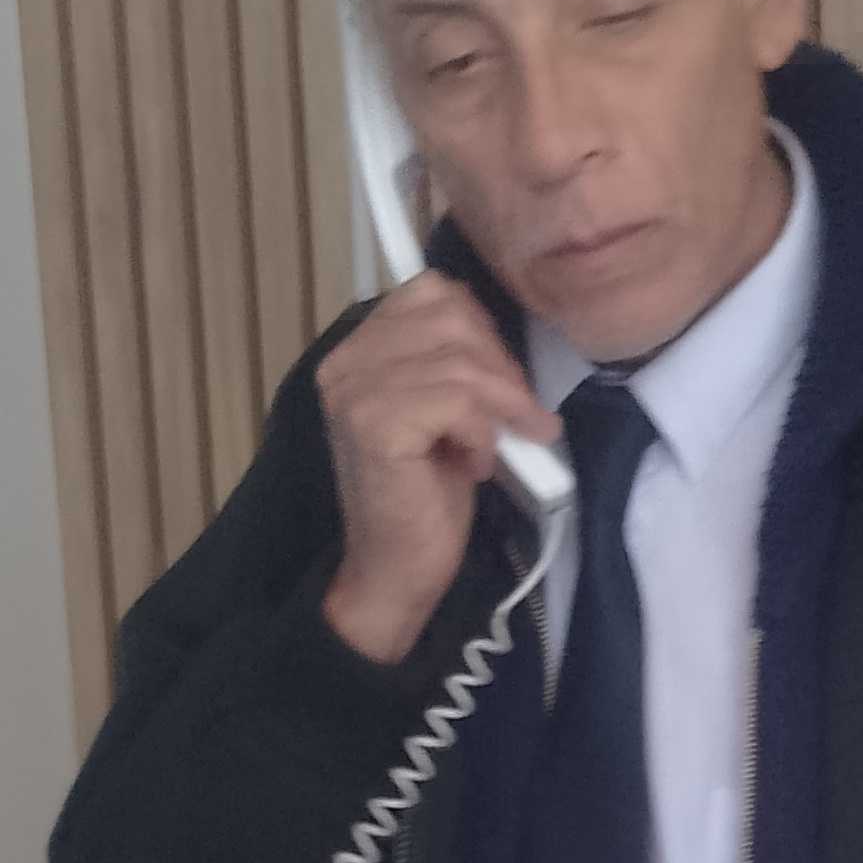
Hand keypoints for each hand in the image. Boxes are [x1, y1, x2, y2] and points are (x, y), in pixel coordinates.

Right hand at [319, 276, 560, 665]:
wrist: (399, 570)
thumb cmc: (427, 495)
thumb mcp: (445, 411)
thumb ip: (454, 362)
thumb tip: (501, 332)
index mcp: (358, 349)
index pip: (432, 292)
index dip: (482, 330)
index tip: (504, 382)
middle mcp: (345, 362)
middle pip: (450, 315)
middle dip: (500, 365)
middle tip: (517, 416)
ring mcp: (354, 392)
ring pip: (460, 360)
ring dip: (501, 404)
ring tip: (503, 444)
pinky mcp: (374, 426)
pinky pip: (457, 401)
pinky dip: (482, 433)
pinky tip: (477, 465)